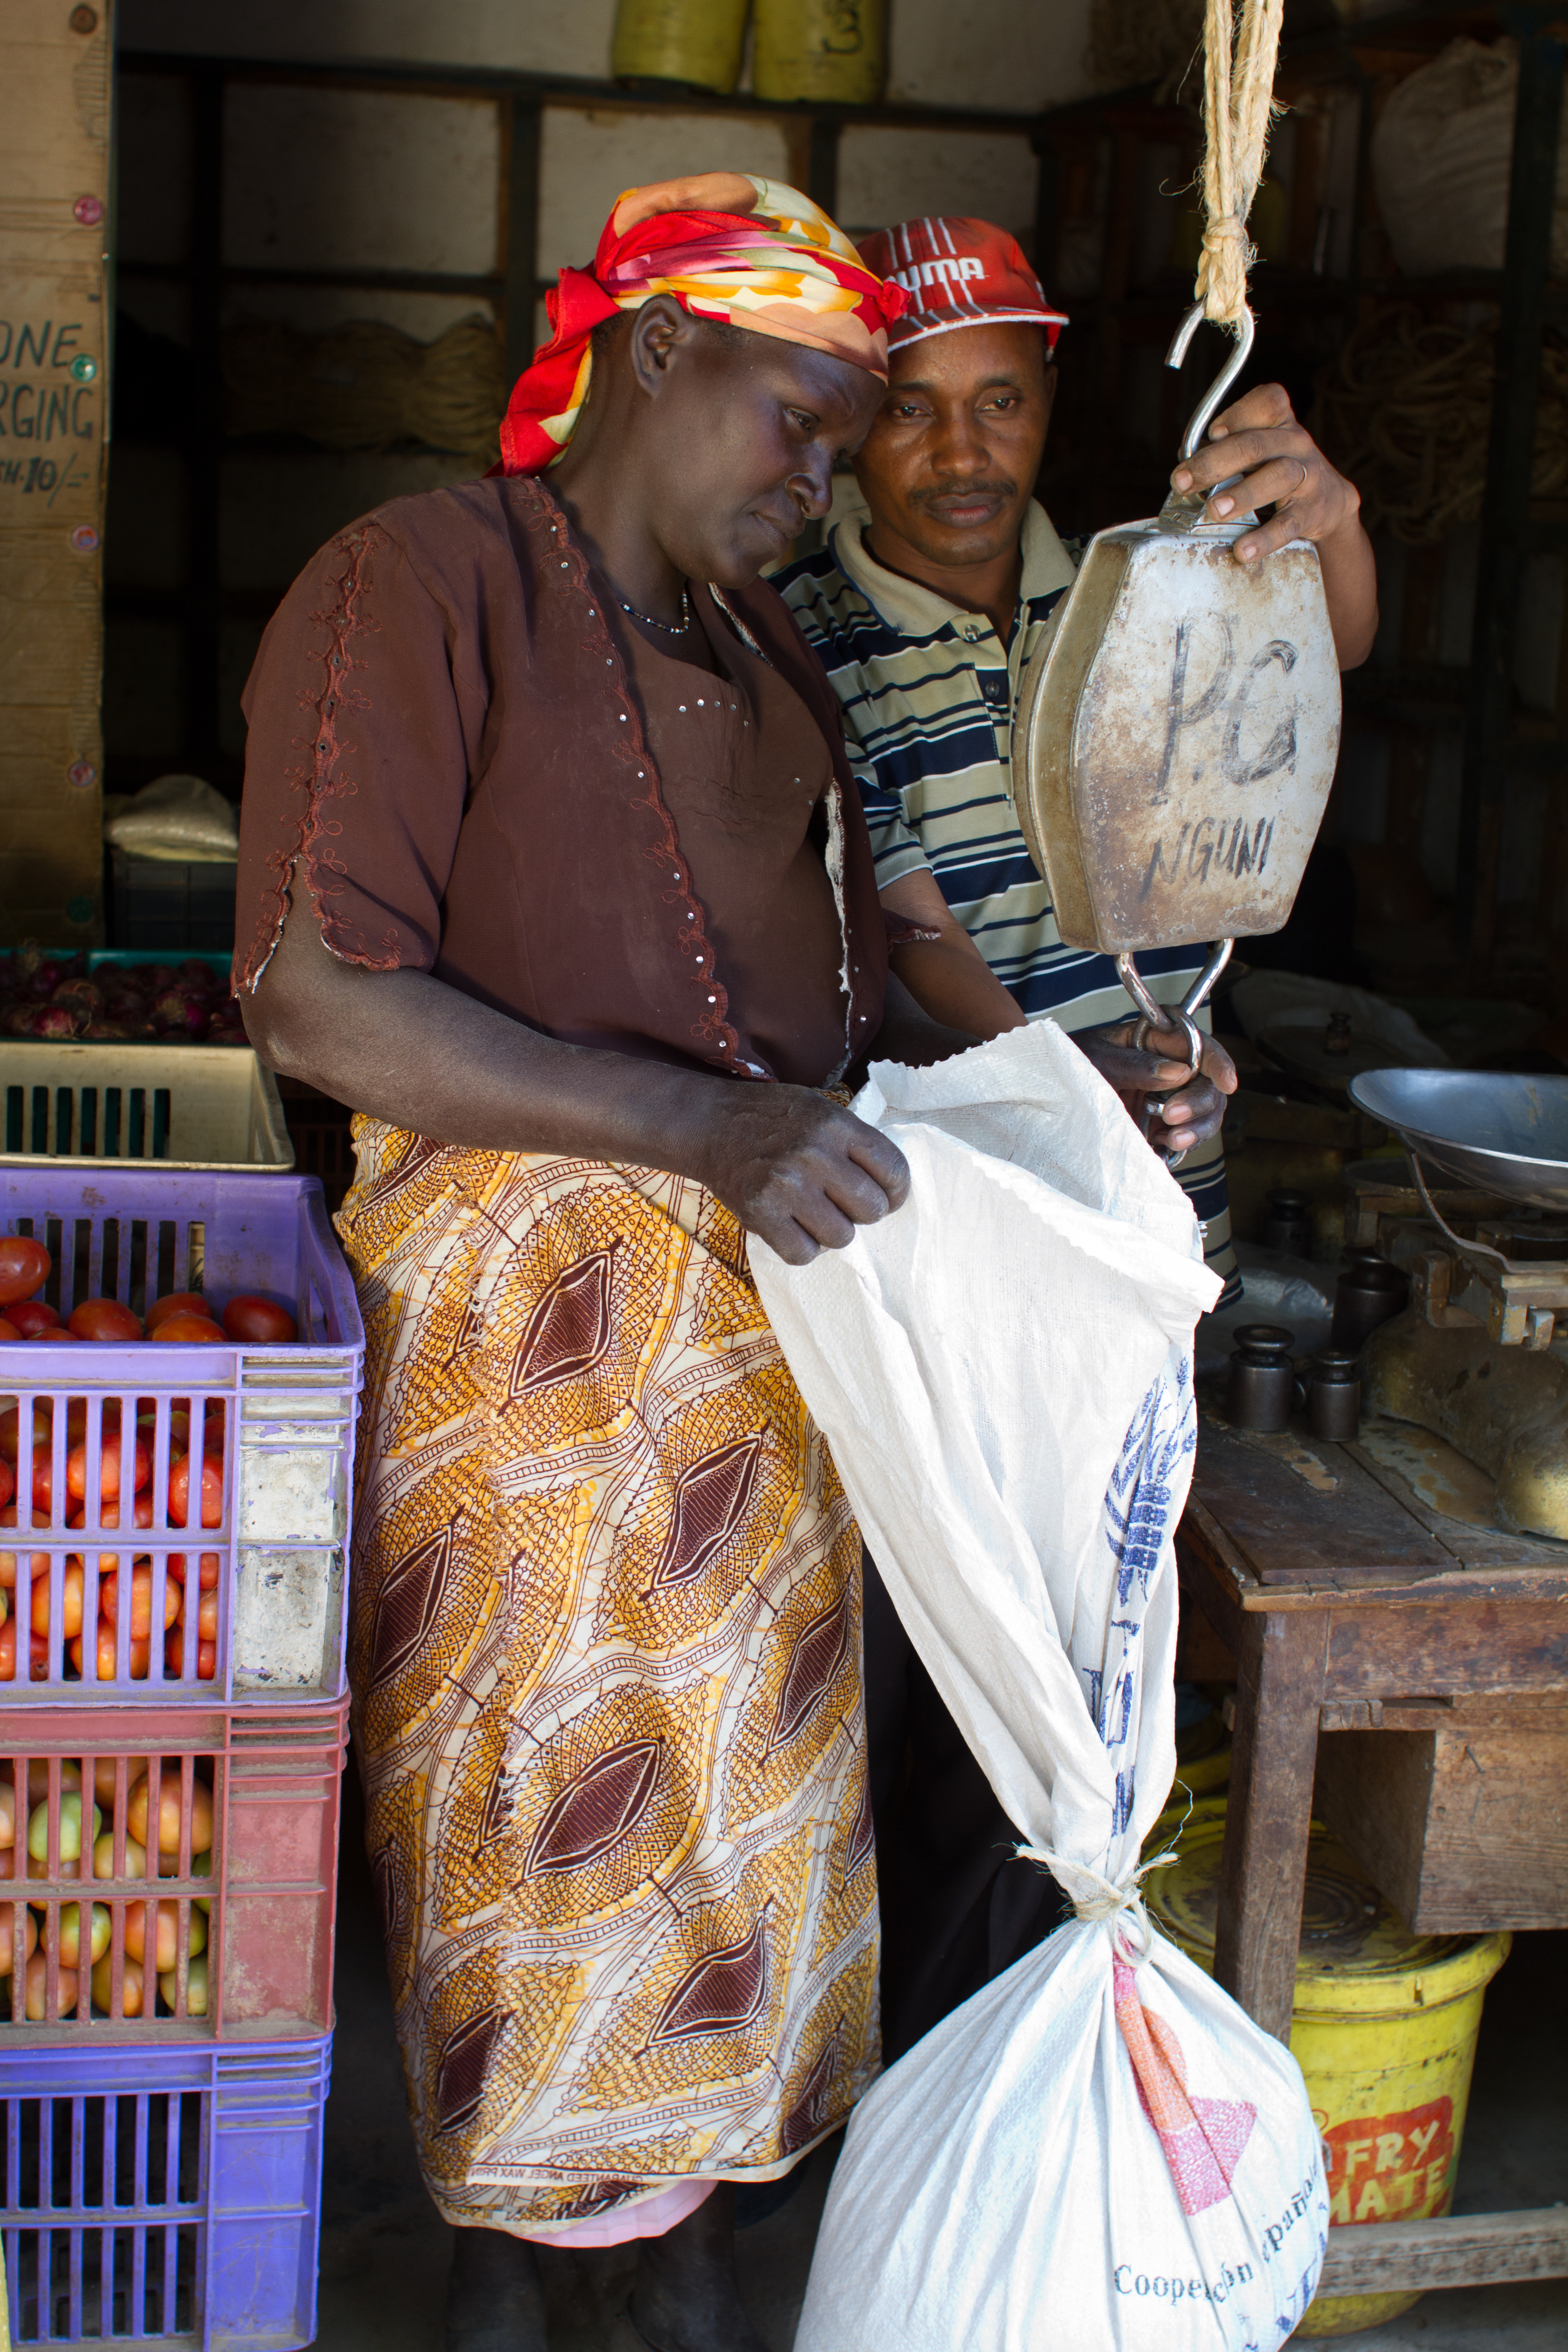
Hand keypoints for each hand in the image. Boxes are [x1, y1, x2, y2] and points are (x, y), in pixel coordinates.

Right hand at [687, 1085, 909, 1266]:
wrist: (709, 1124)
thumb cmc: (771, 1118)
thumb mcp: (820, 1109)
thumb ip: (854, 1141)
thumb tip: (889, 1185)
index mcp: (836, 1125)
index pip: (894, 1170)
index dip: (897, 1191)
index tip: (887, 1196)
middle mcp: (814, 1155)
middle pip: (872, 1209)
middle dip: (864, 1212)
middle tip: (844, 1204)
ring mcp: (786, 1187)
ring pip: (841, 1236)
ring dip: (832, 1231)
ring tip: (814, 1213)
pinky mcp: (761, 1214)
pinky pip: (803, 1254)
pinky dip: (802, 1248)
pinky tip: (793, 1227)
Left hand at [1073, 1022, 1236, 1155]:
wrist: (1045, 1097)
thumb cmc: (1067, 1065)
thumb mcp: (1096, 1059)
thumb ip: (1135, 1065)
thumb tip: (1178, 1072)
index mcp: (1154, 1039)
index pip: (1197, 1043)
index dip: (1217, 1061)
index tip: (1227, 1082)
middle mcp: (1168, 1066)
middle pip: (1208, 1082)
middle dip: (1199, 1102)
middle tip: (1171, 1117)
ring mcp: (1167, 1097)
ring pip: (1205, 1111)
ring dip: (1197, 1127)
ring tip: (1171, 1139)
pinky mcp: (1161, 1124)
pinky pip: (1187, 1134)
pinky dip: (1184, 1142)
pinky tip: (1164, 1146)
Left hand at [1170, 382, 1360, 568]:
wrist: (1327, 504)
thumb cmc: (1275, 472)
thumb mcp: (1256, 453)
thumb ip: (1223, 453)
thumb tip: (1185, 470)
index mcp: (1279, 422)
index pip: (1267, 402)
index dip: (1238, 414)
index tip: (1211, 433)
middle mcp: (1295, 443)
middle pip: (1256, 445)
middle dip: (1214, 463)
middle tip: (1182, 481)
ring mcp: (1308, 476)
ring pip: (1277, 476)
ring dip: (1242, 494)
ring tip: (1215, 511)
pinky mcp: (1312, 512)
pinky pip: (1288, 524)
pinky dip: (1264, 538)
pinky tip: (1243, 550)